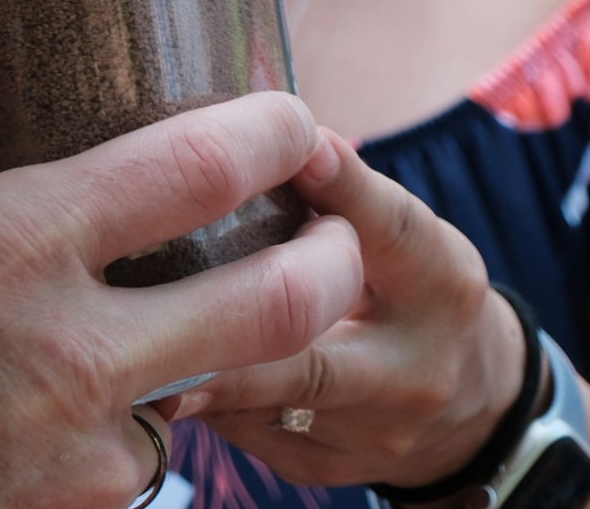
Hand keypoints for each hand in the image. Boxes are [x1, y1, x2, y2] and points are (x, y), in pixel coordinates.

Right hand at [0, 93, 361, 508]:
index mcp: (7, 243)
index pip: (189, 169)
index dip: (264, 133)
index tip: (293, 116)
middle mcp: (66, 347)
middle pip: (268, 303)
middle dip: (329, 266)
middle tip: (341, 242)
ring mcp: (73, 455)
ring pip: (178, 410)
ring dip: (172, 385)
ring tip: (140, 358)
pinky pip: (111, 480)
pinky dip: (96, 456)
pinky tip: (41, 437)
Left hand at [174, 130, 523, 494]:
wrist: (463, 399)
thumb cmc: (403, 279)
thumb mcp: (396, 225)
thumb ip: (339, 184)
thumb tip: (258, 119)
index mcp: (440, 282)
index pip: (388, 230)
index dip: (338, 187)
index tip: (290, 146)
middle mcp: (413, 369)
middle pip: (311, 355)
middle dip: (231, 328)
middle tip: (154, 295)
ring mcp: (372, 435)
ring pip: (264, 402)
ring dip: (196, 363)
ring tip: (126, 326)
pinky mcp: (325, 469)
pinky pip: (245, 430)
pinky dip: (200, 390)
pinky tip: (154, 358)